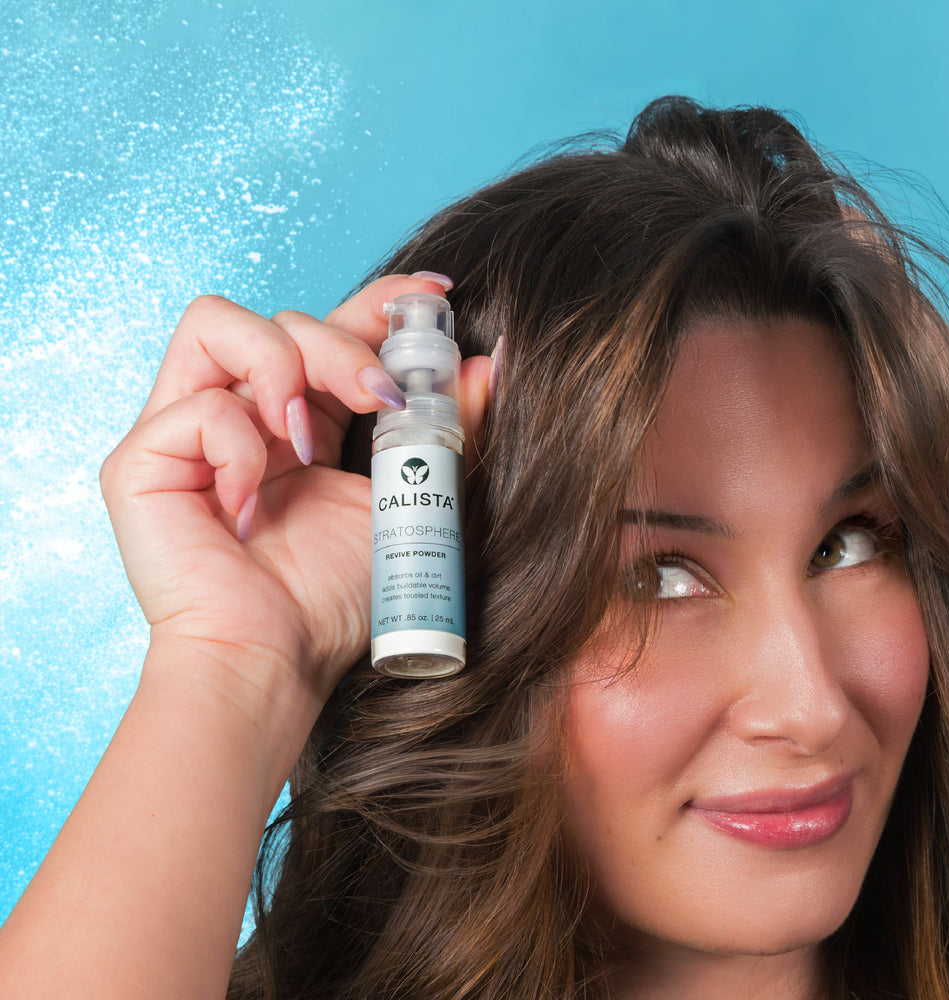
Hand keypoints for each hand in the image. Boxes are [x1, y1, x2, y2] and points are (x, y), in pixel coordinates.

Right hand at [100, 274, 493, 750]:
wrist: (278, 660)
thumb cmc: (335, 597)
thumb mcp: (406, 499)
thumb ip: (443, 430)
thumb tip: (489, 362)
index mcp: (301, 422)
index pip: (330, 330)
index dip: (376, 301)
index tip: (434, 294)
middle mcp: (242, 416)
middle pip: (280, 318)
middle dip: (343, 344)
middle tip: (384, 397)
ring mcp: (186, 432)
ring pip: (217, 324)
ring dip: (284, 368)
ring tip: (311, 437)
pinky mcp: (142, 461)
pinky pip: (195, 406)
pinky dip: (239, 445)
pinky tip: (253, 502)